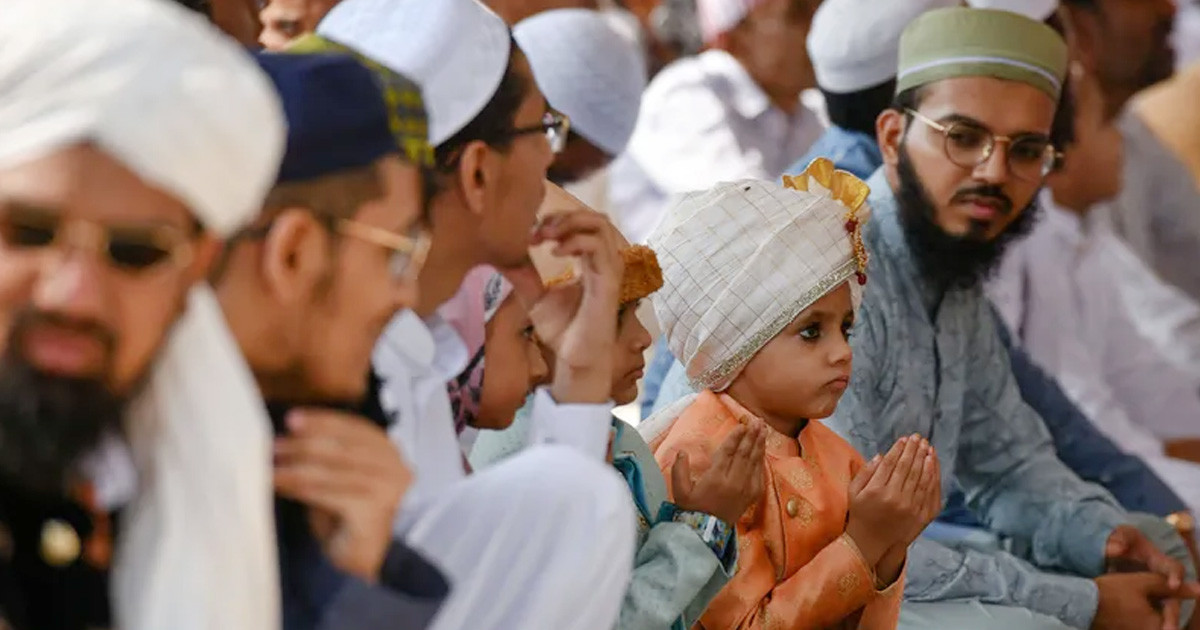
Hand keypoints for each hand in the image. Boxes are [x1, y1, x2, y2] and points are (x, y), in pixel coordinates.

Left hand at [274, 408, 410, 581]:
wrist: (379, 562)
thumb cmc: (355, 521)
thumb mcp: (343, 481)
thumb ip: (329, 461)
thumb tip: (290, 440)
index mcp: (389, 453)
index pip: (355, 427)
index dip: (323, 421)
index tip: (292, 418)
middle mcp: (394, 466)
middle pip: (343, 445)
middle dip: (304, 442)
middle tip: (274, 444)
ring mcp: (386, 488)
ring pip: (332, 467)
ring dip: (295, 464)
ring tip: (270, 465)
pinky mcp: (371, 510)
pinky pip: (327, 492)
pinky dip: (299, 486)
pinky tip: (279, 483)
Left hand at [505, 210, 622, 403]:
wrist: (573, 359)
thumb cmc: (562, 330)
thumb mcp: (536, 297)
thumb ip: (525, 276)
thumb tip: (504, 257)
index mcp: (591, 261)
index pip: (584, 223)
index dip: (557, 220)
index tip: (531, 235)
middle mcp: (604, 261)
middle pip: (595, 217)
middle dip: (564, 216)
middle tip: (539, 230)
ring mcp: (609, 269)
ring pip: (601, 225)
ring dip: (571, 223)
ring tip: (546, 236)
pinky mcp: (609, 281)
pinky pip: (598, 247)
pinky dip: (575, 242)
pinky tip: (554, 252)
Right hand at [671, 419, 766, 524]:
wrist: (707, 532)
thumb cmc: (692, 509)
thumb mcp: (680, 491)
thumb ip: (679, 470)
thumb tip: (682, 452)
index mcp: (716, 479)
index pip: (728, 452)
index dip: (735, 437)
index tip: (742, 424)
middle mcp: (733, 482)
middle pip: (745, 454)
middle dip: (751, 435)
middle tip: (757, 421)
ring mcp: (745, 489)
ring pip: (754, 461)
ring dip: (759, 443)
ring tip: (763, 429)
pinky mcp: (752, 495)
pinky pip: (760, 473)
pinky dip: (761, 459)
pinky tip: (762, 449)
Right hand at [845, 435, 939, 569]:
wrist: (871, 543)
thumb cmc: (859, 514)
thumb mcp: (853, 492)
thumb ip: (865, 472)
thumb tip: (882, 455)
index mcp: (877, 491)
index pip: (891, 464)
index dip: (898, 449)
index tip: (904, 438)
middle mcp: (895, 498)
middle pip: (907, 468)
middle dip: (913, 450)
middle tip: (917, 437)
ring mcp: (910, 508)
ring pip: (921, 477)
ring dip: (925, 459)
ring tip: (926, 446)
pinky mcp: (920, 516)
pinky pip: (929, 491)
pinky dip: (932, 476)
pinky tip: (932, 464)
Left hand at [1106, 526, 1199, 629]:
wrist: (1116, 550)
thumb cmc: (1123, 541)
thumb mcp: (1122, 535)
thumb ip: (1120, 538)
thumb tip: (1115, 549)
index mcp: (1159, 561)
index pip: (1173, 567)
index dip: (1175, 576)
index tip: (1173, 585)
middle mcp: (1163, 578)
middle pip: (1173, 597)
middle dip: (1173, 613)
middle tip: (1169, 628)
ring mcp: (1157, 592)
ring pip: (1166, 610)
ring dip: (1166, 622)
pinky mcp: (1149, 601)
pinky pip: (1155, 615)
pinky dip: (1155, 624)